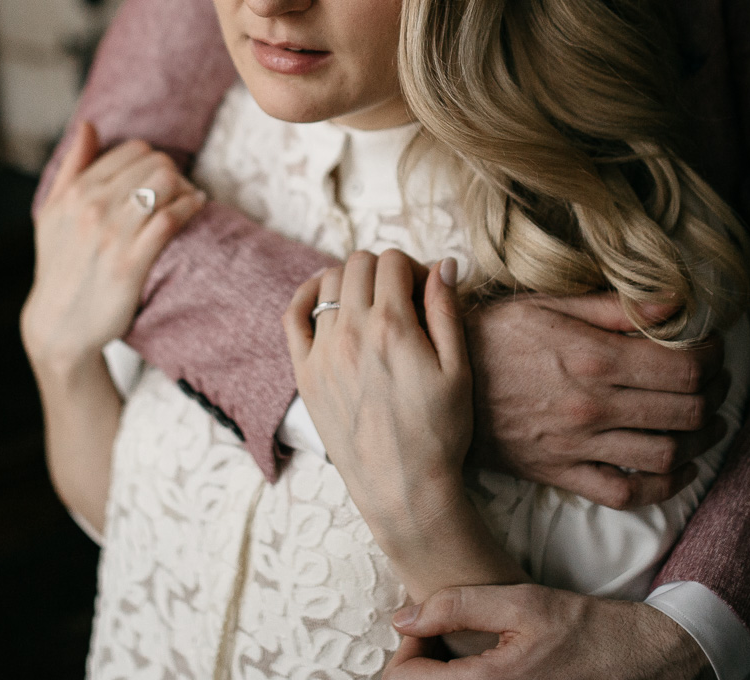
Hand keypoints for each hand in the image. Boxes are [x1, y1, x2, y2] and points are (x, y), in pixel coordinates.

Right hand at [21, 122, 204, 376]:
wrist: (59, 325)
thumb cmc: (59, 266)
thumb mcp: (52, 213)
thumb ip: (72, 166)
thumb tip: (88, 125)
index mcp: (75, 191)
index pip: (134, 150)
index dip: (154, 160)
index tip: (161, 177)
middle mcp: (92, 207)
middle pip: (157, 162)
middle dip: (175, 173)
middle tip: (180, 191)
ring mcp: (112, 235)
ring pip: (167, 183)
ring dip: (186, 189)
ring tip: (190, 200)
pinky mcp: (131, 262)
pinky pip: (171, 219)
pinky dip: (191, 208)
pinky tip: (196, 209)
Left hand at [284, 252, 521, 602]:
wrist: (402, 488)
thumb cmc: (438, 432)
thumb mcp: (458, 369)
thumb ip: (447, 310)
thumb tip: (443, 264)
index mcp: (392, 326)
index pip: (392, 261)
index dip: (414, 267)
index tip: (426, 290)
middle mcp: (350, 332)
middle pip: (358, 264)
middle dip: (384, 270)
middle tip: (402, 297)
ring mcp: (322, 352)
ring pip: (327, 283)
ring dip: (352, 281)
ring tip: (372, 304)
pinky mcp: (304, 374)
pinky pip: (292, 316)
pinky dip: (306, 296)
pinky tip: (323, 298)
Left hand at [387, 584, 709, 678]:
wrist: (637, 658)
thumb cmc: (583, 628)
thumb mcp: (520, 602)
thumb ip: (456, 606)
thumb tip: (402, 618)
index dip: (404, 649)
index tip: (423, 625)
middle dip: (419, 664)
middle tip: (437, 634)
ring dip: (440, 675)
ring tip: (458, 647)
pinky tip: (479, 664)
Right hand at [465, 295, 730, 508]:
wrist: (436, 379)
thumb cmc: (493, 333)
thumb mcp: (547, 303)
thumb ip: (614, 307)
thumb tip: (675, 301)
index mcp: (593, 355)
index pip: (684, 366)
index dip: (713, 357)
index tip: (715, 348)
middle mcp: (593, 404)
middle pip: (687, 410)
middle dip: (715, 396)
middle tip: (718, 383)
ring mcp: (579, 443)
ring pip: (667, 454)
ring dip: (701, 442)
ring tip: (709, 424)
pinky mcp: (563, 472)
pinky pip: (627, 491)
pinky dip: (664, 486)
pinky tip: (680, 468)